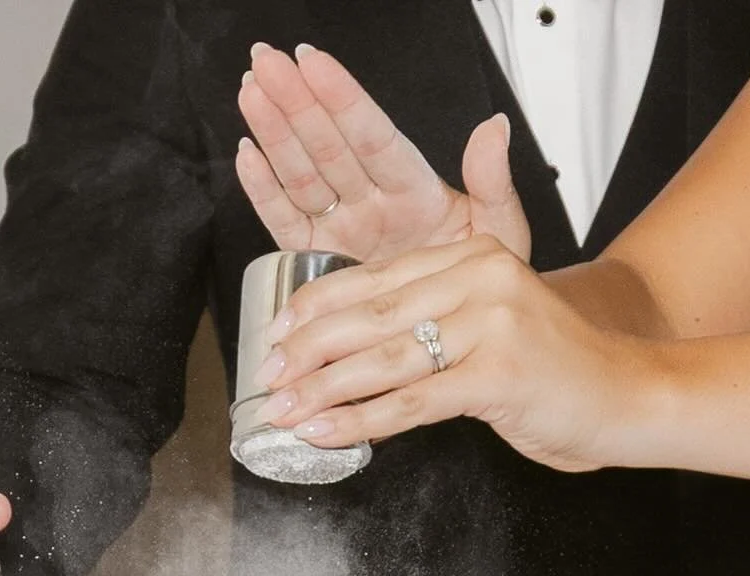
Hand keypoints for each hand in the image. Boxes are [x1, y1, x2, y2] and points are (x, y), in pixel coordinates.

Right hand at [236, 44, 528, 263]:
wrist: (458, 338)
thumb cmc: (479, 283)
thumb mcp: (500, 232)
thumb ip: (494, 182)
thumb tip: (495, 130)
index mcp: (413, 191)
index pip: (373, 137)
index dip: (342, 101)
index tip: (315, 64)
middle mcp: (372, 204)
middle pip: (327, 147)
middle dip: (294, 103)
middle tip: (265, 63)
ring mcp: (343, 230)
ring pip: (302, 175)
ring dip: (274, 133)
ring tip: (251, 92)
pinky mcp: (320, 260)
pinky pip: (287, 224)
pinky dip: (265, 193)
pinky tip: (248, 157)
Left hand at [253, 237, 656, 470]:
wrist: (626, 396)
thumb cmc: (552, 370)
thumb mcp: (491, 322)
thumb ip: (432, 318)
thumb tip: (354, 345)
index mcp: (473, 253)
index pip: (377, 276)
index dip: (318, 307)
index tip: (277, 336)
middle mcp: (480, 277)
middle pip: (371, 315)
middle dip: (308, 351)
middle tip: (266, 379)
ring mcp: (492, 323)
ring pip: (385, 359)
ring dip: (324, 390)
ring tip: (283, 412)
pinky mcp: (499, 374)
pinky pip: (412, 402)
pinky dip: (362, 422)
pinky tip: (326, 432)